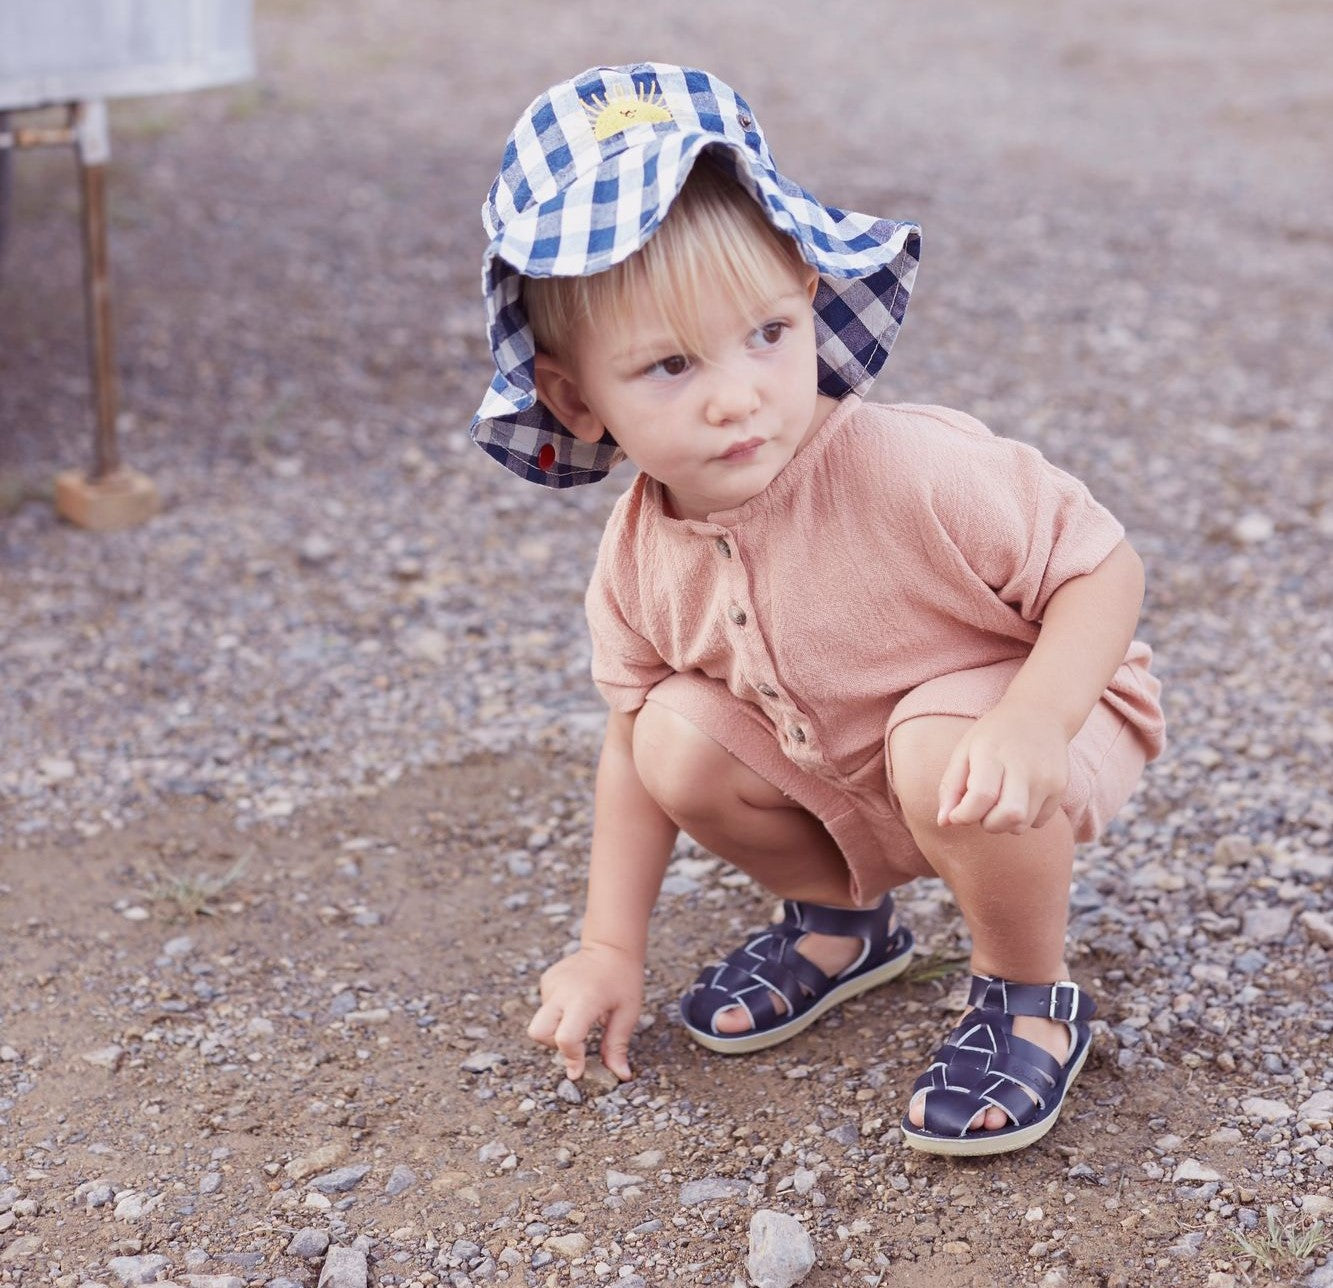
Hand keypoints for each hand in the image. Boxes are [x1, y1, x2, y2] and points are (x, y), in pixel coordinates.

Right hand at [527, 941, 642, 1081]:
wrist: (611, 946)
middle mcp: (562, 991)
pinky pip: (545, 1007)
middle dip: (552, 1045)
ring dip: (557, 1028)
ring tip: (581, 1015)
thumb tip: (621, 1076)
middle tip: (576, 1040)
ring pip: (541, 1022)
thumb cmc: (624, 980)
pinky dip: (557, 1012)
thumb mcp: (627, 1014)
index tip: (579, 1071)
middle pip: (537, 1032)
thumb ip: (617, 1046)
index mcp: (585, 1000)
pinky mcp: (546, 979)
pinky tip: (576, 1000)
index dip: (571, 1058)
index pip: (566, 1038)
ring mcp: (551, 983)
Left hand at [936, 702, 1070, 834]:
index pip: (982, 796)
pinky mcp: (1061, 788)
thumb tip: (944, 822)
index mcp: (994, 753)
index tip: (956, 814)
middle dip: (988, 824)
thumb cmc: (995, 735)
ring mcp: (1047, 778)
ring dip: (1004, 823)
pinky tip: (1018, 797)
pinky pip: (1038, 822)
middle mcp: (1025, 766)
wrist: (1041, 714)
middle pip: (1008, 816)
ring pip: (1022, 825)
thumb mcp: (964, 751)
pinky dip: (1023, 819)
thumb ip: (951, 787)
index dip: (964, 815)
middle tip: (981, 809)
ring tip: (998, 801)